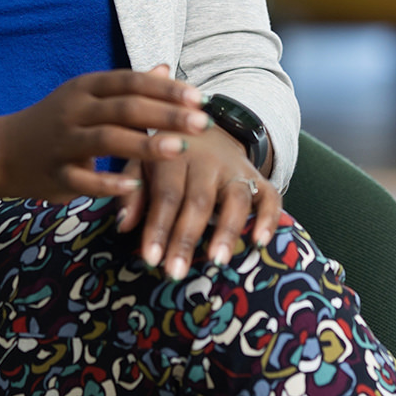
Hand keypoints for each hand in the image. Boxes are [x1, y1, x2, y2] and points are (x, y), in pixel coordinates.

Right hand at [0, 67, 209, 202]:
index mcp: (86, 87)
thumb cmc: (56, 121)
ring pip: (107, 139)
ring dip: (145, 145)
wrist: (2, 151)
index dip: (165, 89)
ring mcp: (63, 141)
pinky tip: (134, 187)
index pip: (130, 82)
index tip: (199, 98)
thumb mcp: (88, 98)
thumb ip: (128, 87)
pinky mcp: (54, 173)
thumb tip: (167, 68)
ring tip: (180, 150)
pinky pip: (83, 179)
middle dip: (166, 115)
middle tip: (202, 123)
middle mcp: (74, 110)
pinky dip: (108, 183)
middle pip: (125, 108)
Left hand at [117, 69, 282, 279]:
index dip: (159, 227)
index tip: (151, 259)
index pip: (167, 194)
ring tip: (216, 261)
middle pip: (199, 201)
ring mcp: (236, 169)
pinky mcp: (258, 177)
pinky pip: (271, 197)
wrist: (202, 123)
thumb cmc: (165, 157)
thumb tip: (124, 226)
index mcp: (174, 156)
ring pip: (235, 199)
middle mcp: (208, 161)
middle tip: (176, 273)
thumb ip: (132, 192)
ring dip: (227, 231)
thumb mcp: (141, 164)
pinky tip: (260, 243)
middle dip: (186, 239)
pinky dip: (269, 219)